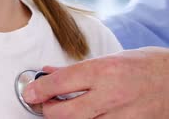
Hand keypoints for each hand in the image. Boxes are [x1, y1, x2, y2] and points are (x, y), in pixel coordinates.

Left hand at [22, 47, 168, 117]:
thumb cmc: (144, 65)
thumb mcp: (108, 59)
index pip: (59, 83)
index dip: (38, 90)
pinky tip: (86, 115)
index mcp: (103, 70)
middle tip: (42, 104)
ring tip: (63, 110)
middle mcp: (110, 94)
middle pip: (64, 113)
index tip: (29, 93)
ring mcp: (122, 115)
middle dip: (47, 111)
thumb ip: (76, 70)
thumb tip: (47, 73)